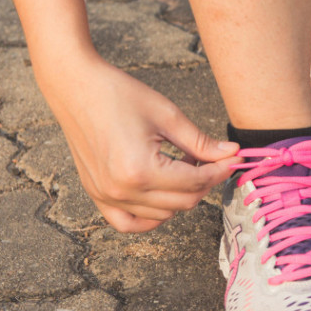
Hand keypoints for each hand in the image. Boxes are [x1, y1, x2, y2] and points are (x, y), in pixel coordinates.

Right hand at [38, 55, 241, 232]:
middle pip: (183, 202)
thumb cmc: (119, 94)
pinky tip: (162, 195)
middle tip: (211, 159)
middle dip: (205, 182)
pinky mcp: (96, 195)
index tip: (234, 159)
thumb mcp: (168, 116)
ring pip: (162, 214)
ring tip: (181, 165)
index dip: (220, 171)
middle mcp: (122, 190)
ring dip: (181, 195)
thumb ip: (201, 142)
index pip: (195, 182)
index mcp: (140, 170)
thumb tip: (231, 154)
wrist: (75, 87)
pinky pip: (129, 223)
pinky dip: (151, 216)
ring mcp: (106, 196)